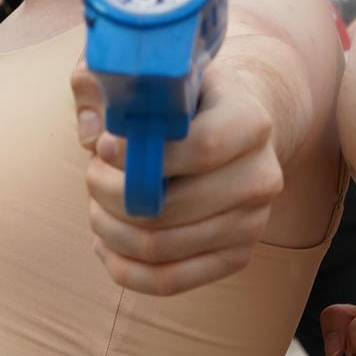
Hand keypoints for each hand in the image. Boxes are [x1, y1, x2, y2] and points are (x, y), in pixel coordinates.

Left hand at [76, 59, 282, 295]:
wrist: (235, 132)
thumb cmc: (186, 101)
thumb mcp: (158, 74)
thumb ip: (117, 81)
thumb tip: (92, 132)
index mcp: (252, 122)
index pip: (199, 149)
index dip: (141, 154)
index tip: (102, 146)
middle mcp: (263, 177)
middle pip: (170, 208)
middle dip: (110, 195)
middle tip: (92, 175)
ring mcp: (253, 223)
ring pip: (160, 246)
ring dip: (110, 229)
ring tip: (96, 204)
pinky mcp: (237, 257)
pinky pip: (168, 281)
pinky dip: (123, 268)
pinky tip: (105, 243)